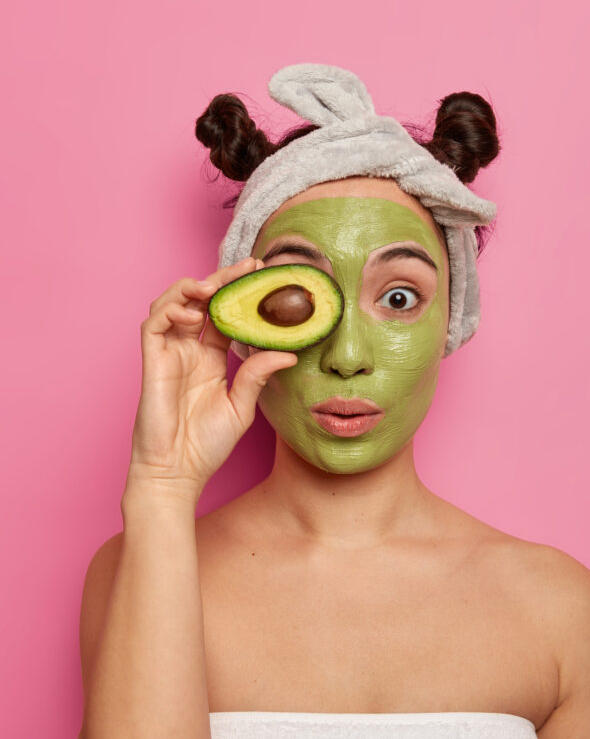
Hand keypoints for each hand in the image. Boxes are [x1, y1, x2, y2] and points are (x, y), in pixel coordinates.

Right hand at [127, 257, 297, 494]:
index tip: (263, 274)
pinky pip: (154, 324)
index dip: (239, 292)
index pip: (225, 314)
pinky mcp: (152, 362)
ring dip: (191, 287)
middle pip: (201, 301)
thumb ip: (258, 375)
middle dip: (222, 279)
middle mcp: (189, 349)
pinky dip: (171, 311)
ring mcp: (168, 353)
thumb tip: (288, 352)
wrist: (176, 472)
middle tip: (248, 266)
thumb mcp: (241, 407)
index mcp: (211, 358)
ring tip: (215, 285)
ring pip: (172, 303)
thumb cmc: (205, 446)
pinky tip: (194, 316)